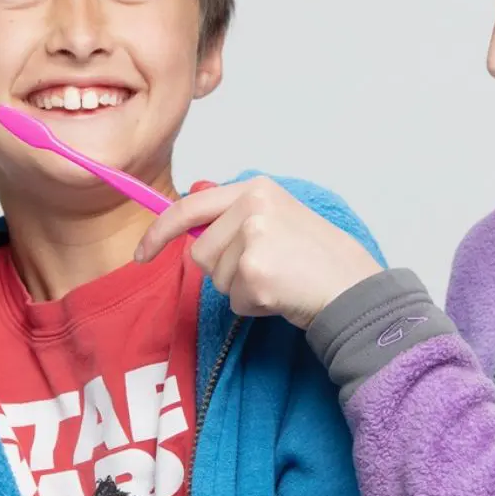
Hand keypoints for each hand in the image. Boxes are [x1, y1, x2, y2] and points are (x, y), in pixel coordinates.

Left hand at [134, 177, 383, 327]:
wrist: (352, 286)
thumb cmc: (317, 258)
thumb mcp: (278, 218)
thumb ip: (235, 217)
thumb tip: (188, 230)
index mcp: (256, 188)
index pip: (188, 207)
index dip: (158, 233)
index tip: (142, 254)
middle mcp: (252, 206)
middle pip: (199, 252)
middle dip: (223, 270)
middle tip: (265, 270)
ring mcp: (253, 239)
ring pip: (214, 279)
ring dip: (241, 289)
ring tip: (278, 280)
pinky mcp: (255, 272)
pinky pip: (234, 301)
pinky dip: (254, 306)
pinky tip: (282, 295)